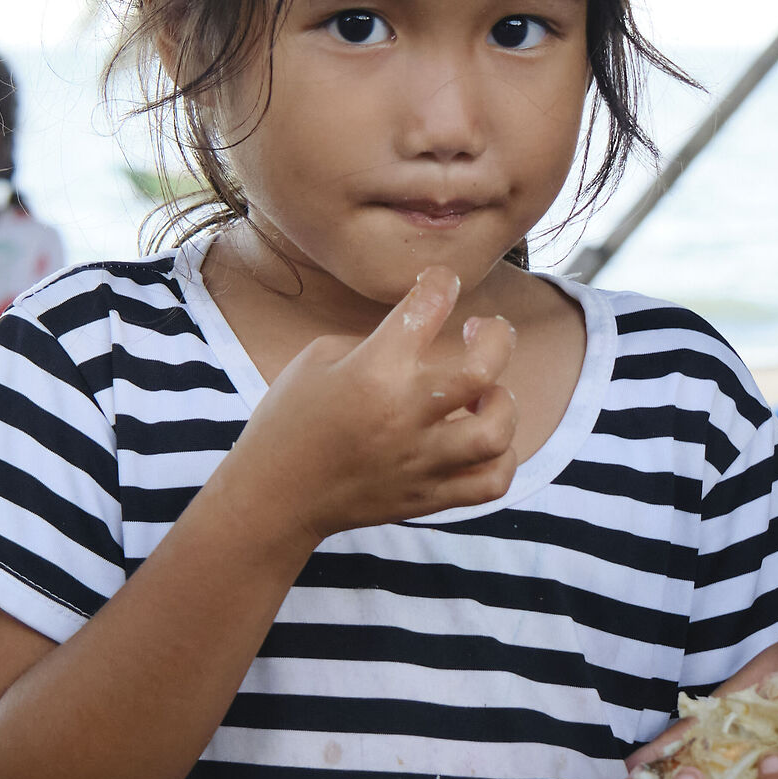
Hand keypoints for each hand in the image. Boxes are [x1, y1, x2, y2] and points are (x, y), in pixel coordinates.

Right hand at [222, 267, 518, 545]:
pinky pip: (490, 483)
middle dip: (497, 336)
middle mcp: (404, 414)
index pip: (428, 306)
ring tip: (487, 392)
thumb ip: (376, 342)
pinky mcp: (427, 497)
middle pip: (483, 370)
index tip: (442, 282)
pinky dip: (502, 458)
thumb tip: (419, 337)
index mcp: (374, 371)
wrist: (274, 496)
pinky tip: (486, 438)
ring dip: (503, 403)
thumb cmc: (289, 419)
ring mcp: (420, 461)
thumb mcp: (317, 359)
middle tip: (485, 330)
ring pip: (495, 432)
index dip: (442, 281)